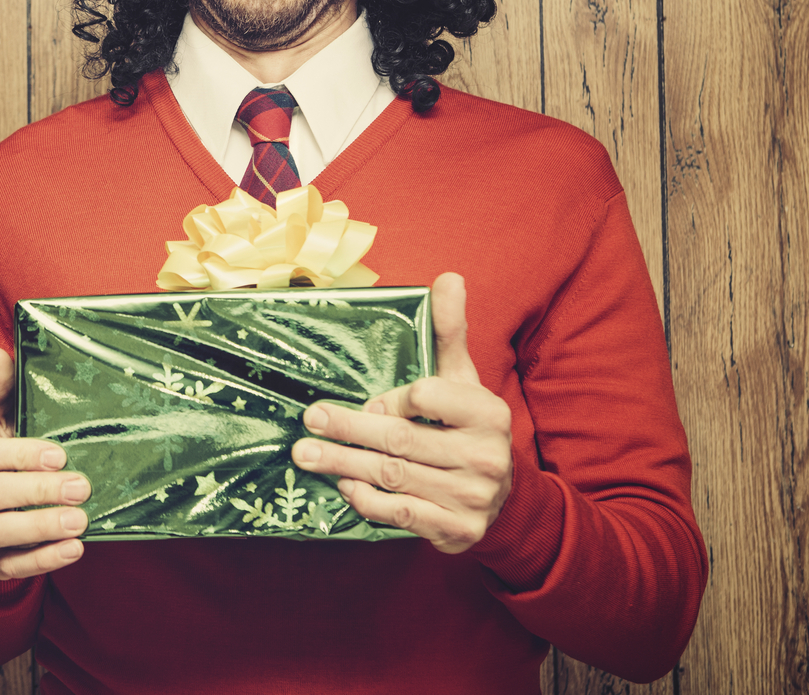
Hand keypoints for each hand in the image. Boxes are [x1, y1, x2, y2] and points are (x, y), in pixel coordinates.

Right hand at [0, 347, 90, 578]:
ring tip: (80, 521)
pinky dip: (42, 561)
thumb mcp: (1, 419)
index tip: (59, 454)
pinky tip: (74, 549)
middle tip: (81, 488)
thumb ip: (0, 390)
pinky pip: (11, 567)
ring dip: (40, 528)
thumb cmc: (5, 452)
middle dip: (36, 492)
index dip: (18, 455)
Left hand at [291, 272, 511, 552]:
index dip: (394, 397)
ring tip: (305, 455)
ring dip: (343, 464)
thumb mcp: (463, 379)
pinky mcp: (456, 530)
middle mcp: (485, 455)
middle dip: (348, 429)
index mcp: (488, 412)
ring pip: (393, 476)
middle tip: (309, 419)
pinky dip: (367, 501)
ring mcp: (471, 497)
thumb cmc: (466, 427)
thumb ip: (450, 332)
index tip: (370, 401)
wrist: (503, 499)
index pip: (427, 395)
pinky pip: (400, 513)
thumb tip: (448, 278)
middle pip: (401, 438)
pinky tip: (342, 487)